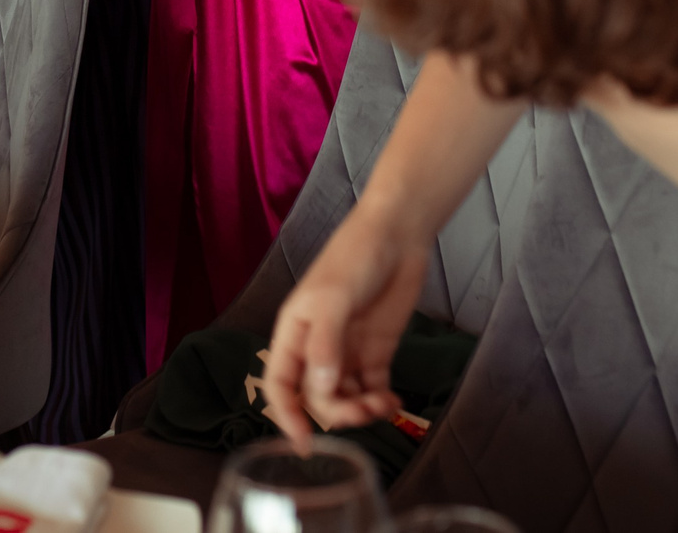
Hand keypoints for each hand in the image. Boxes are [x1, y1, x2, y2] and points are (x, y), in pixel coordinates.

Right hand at [260, 206, 428, 443]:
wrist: (397, 235)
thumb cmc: (354, 257)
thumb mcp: (333, 298)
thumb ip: (326, 344)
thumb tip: (322, 390)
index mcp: (294, 332)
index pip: (280, 384)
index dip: (286, 415)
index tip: (304, 443)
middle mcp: (317, 347)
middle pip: (317, 396)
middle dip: (337, 412)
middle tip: (362, 411)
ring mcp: (347, 350)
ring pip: (345, 397)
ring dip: (361, 409)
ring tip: (383, 405)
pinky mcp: (376, 350)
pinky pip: (372, 387)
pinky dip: (381, 401)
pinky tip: (394, 402)